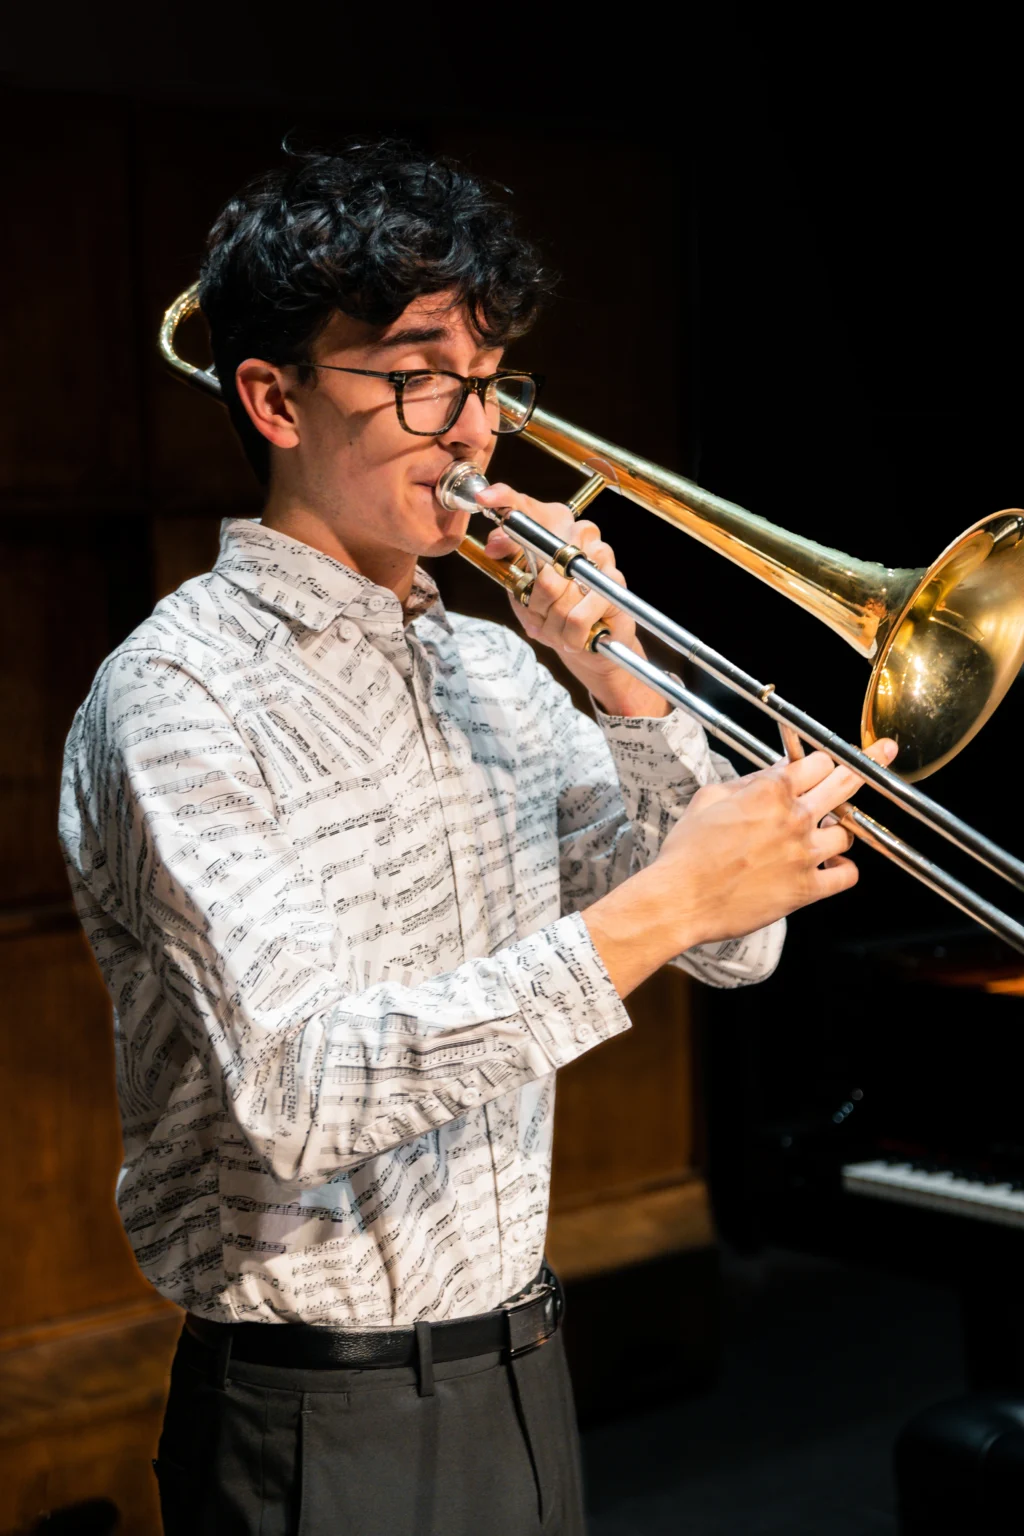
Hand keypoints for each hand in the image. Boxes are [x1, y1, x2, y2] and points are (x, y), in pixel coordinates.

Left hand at [476, 481, 669, 717]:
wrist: (585, 643)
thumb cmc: (552, 611)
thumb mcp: (521, 587)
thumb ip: (509, 560)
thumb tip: (495, 543)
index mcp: (553, 526)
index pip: (525, 505)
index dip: (505, 499)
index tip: (484, 499)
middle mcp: (579, 532)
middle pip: (540, 556)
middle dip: (533, 598)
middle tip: (539, 612)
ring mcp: (600, 555)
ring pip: (556, 590)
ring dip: (551, 620)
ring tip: (557, 626)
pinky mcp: (614, 583)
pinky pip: (576, 616)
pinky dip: (568, 634)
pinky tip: (573, 636)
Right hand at [655, 739, 897, 945]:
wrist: (681, 898)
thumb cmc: (688, 850)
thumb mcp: (710, 798)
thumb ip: (748, 781)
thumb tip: (774, 771)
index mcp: (771, 791)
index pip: (818, 762)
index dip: (819, 762)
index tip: (822, 765)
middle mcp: (795, 818)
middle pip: (847, 782)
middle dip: (870, 764)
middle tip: (885, 753)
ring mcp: (805, 854)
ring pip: (849, 831)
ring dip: (839, 829)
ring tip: (825, 833)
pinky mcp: (807, 889)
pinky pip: (848, 874)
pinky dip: (845, 868)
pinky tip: (834, 865)